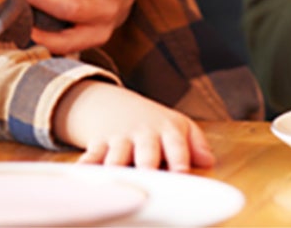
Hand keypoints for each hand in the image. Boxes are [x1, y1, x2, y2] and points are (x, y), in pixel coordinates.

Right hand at [55, 80, 214, 170]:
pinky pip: (90, 158)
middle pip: (146, 153)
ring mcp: (120, 139)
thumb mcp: (178, 126)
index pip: (177, 145)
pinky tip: (82, 177)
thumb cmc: (154, 124)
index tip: (181, 174)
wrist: (116, 106)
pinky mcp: (98, 145)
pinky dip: (85, 167)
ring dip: (116, 169)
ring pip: (117, 157)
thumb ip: (195, 144)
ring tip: (116, 184)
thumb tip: (209, 161)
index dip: (179, 159)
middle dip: (147, 167)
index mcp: (168, 130)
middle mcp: (144, 135)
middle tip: (148, 182)